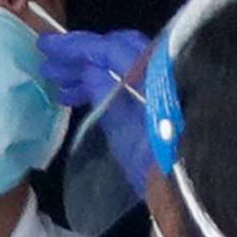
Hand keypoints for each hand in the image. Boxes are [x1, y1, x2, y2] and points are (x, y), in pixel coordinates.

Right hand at [38, 30, 155, 197]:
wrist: (190, 190)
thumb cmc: (155, 165)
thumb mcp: (123, 133)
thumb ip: (105, 95)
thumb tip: (89, 68)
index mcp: (155, 75)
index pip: (112, 49)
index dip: (77, 45)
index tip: (47, 46)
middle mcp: (163, 72)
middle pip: (119, 49)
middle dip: (82, 57)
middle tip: (50, 68)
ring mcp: (164, 86)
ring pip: (123, 65)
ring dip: (89, 72)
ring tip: (60, 88)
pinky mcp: (162, 102)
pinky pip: (130, 81)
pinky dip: (105, 85)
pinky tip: (80, 98)